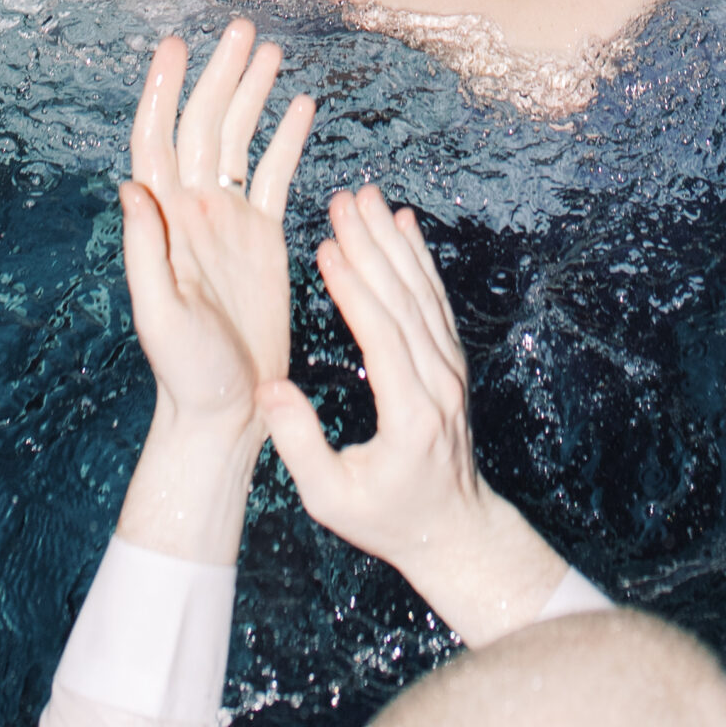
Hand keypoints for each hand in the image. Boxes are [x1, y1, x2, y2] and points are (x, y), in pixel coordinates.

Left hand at [119, 19, 315, 439]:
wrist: (226, 412)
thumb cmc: (185, 373)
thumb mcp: (159, 315)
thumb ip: (145, 251)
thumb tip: (129, 186)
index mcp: (163, 221)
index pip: (157, 140)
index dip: (164, 91)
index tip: (177, 45)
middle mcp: (193, 210)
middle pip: (204, 125)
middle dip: (219, 75)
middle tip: (241, 27)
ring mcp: (229, 220)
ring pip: (239, 140)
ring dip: (251, 93)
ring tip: (270, 49)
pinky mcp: (263, 237)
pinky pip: (275, 174)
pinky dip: (286, 138)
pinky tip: (302, 105)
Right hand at [258, 187, 566, 644]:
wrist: (454, 528)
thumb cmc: (387, 519)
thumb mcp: (331, 498)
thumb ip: (301, 444)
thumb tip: (271, 389)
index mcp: (410, 413)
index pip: (382, 335)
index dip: (354, 288)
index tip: (325, 246)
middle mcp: (438, 381)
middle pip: (404, 300)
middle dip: (370, 245)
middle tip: (342, 200)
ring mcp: (451, 368)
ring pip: (422, 292)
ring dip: (393, 241)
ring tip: (366, 197)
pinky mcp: (452, 361)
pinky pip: (435, 300)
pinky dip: (420, 258)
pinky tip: (404, 225)